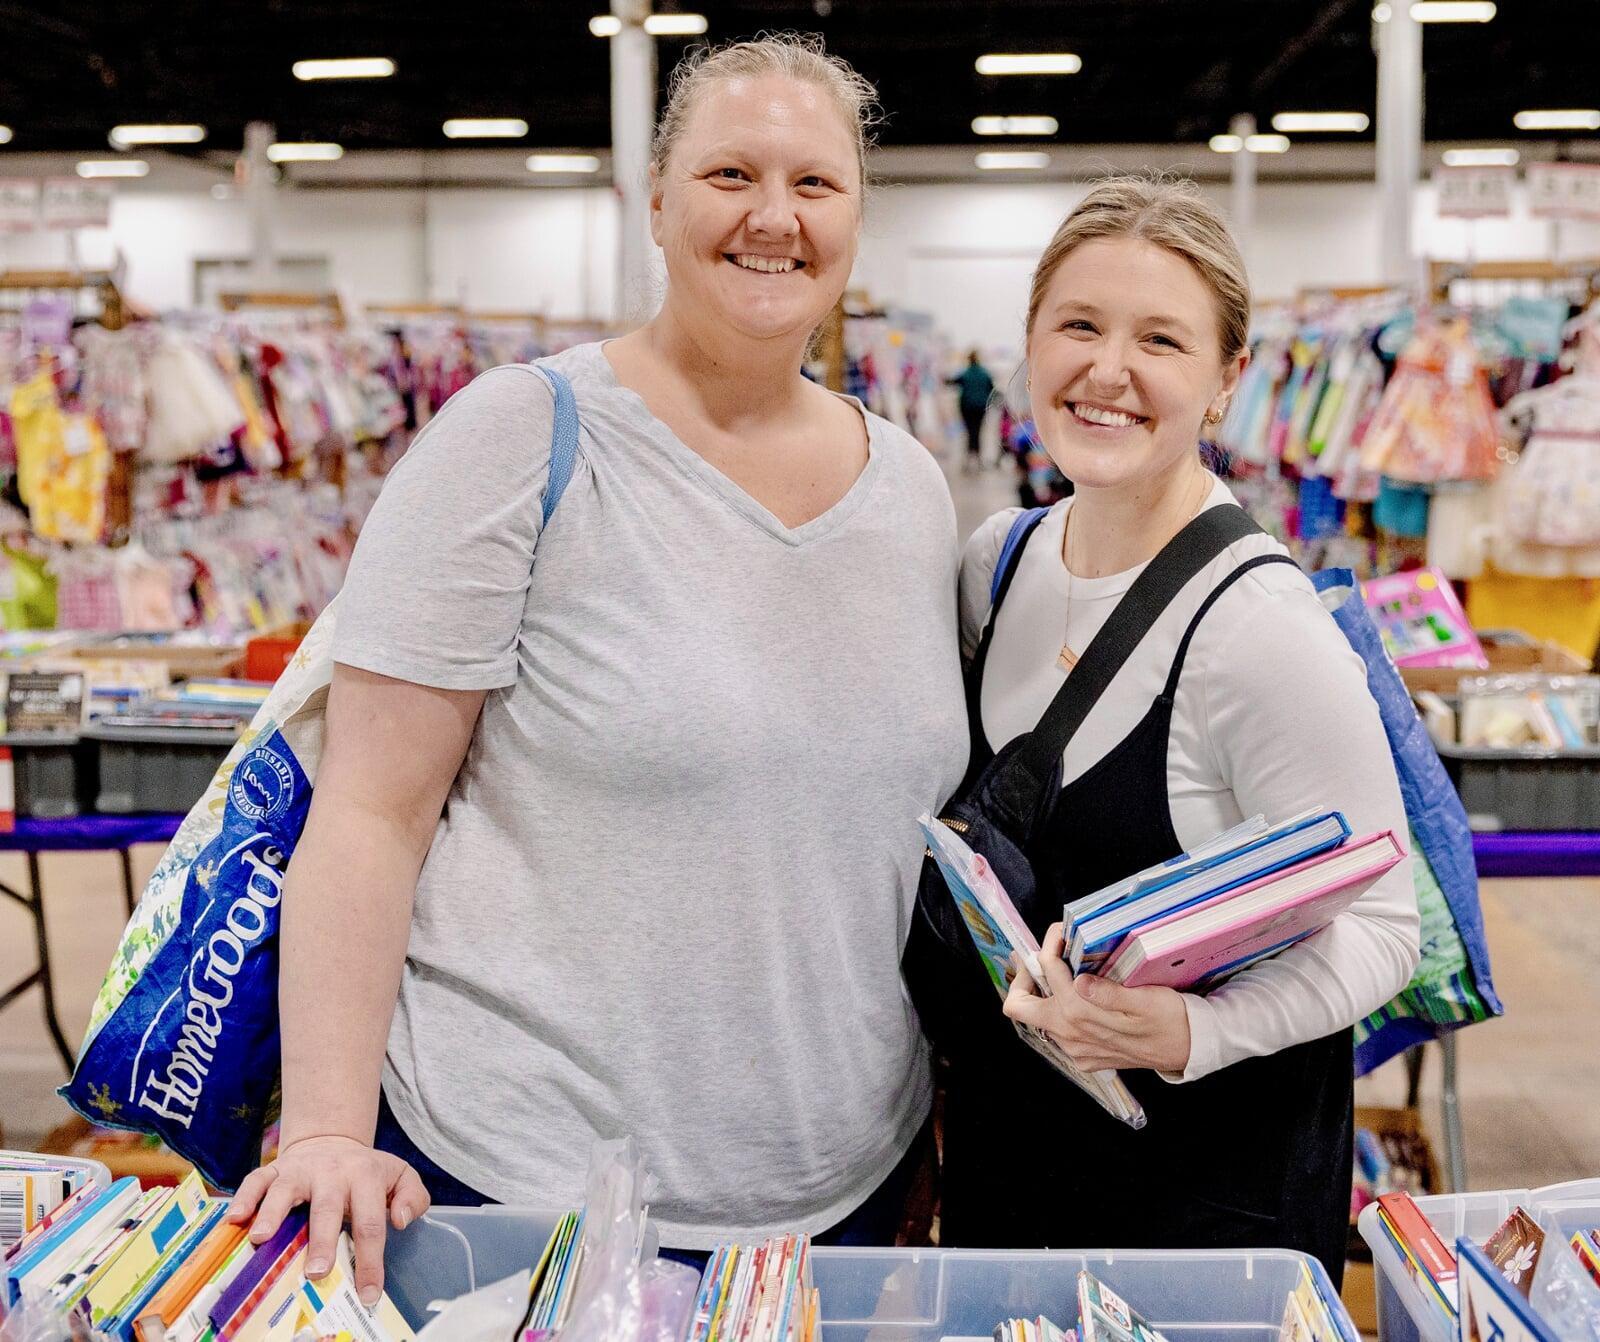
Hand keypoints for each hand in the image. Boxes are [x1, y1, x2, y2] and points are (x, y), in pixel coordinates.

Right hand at [225, 1135, 429, 1305]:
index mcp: (365, 1177)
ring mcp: (300, 1170)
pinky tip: (235, 1218)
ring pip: (285, 1190)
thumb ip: (413, 1197)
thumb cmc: (366, 1172)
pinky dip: (244, 1197)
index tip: (369, 1293)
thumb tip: (401, 1221)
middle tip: (317, 1272)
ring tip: (261, 1239)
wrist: (332, 1140)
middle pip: (327, 1208)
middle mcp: (332, 1172)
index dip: (370, 1260)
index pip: (371, 1222)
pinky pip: (256, 1180)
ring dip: (273, 1214)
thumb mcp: (400, 1176)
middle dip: (322, 1241)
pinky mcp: (274, 1169)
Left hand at [1003, 923, 1192, 1074]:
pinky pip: (1055, 1032)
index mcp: (1081, 1015)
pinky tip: (1074, 995)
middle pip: (1019, 1007)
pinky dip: (1056, 1010)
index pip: (1046, 970)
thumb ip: (1109, 993)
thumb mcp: (1145, 1000)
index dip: (1049, 945)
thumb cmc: (1170, 1019)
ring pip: (1036, 1018)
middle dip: (1023, 976)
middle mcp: (1070, 1036)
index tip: (1060, 933)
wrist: (1188, 1050)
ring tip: (1059, 971)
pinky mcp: (1083, 1057)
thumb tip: (1079, 980)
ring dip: (1040, 992)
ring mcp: (1074, 1049)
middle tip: (1042, 957)